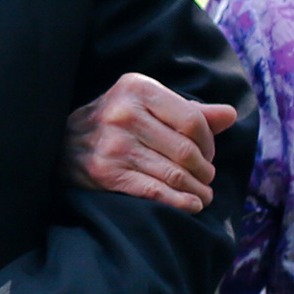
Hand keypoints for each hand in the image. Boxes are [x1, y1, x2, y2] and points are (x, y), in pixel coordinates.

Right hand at [61, 73, 240, 213]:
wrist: (62, 142)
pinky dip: (180, 202)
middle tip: (207, 177)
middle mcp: (124, 114)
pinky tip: (191, 205)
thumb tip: (231, 114)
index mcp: (137, 89)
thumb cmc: (115, 121)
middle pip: (185, 150)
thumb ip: (189, 110)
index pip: (192, 120)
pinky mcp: (106, 172)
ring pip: (174, 174)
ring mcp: (114, 144)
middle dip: (205, 169)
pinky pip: (156, 191)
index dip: (210, 143)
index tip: (210, 155)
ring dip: (197, 189)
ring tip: (204, 195)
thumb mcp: (147, 105)